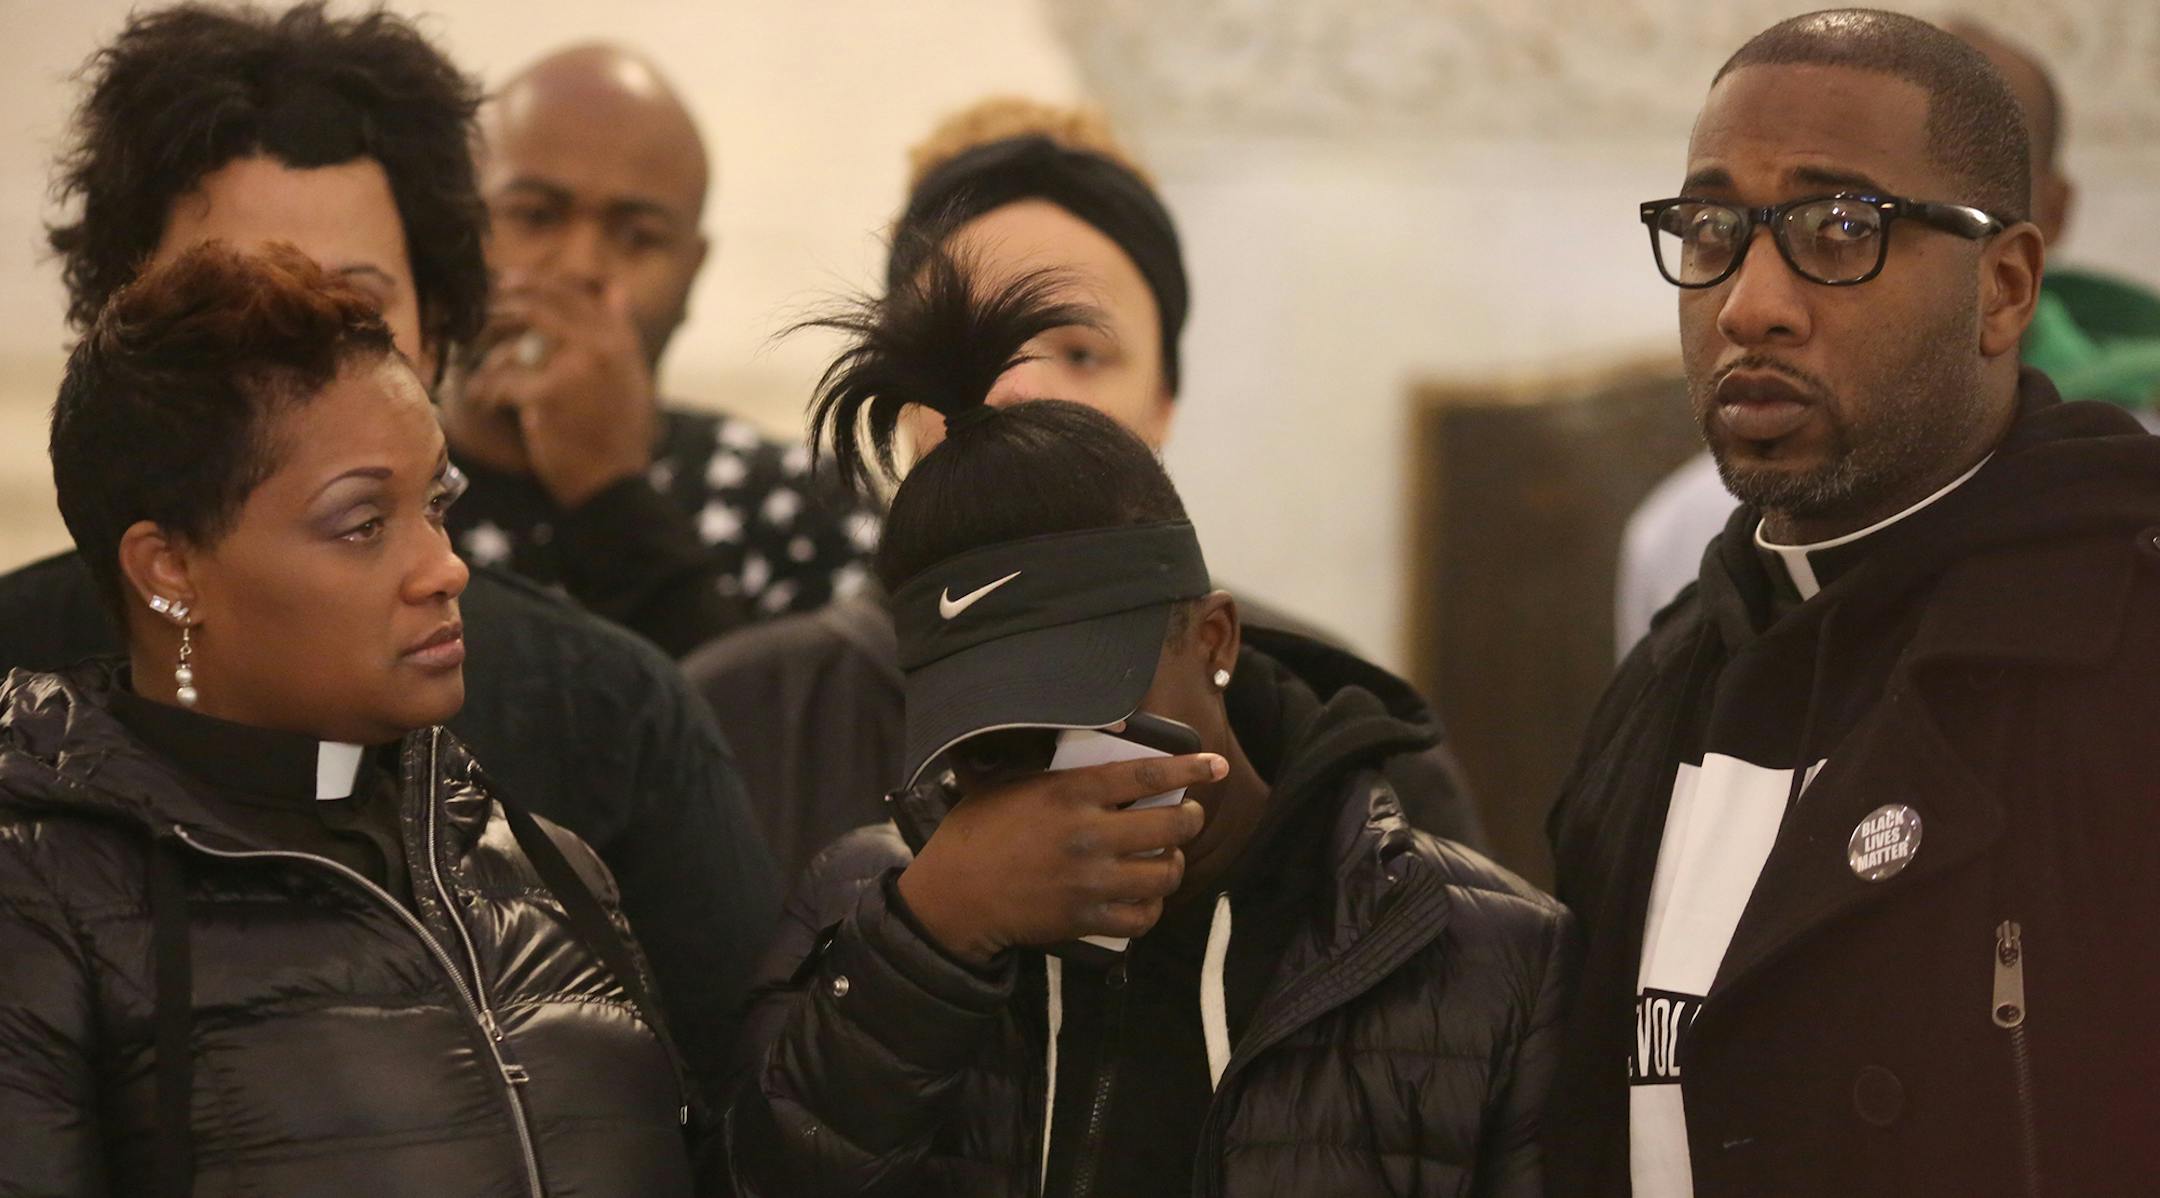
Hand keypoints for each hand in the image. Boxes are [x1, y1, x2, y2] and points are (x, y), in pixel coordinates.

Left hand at [463, 272, 657, 506]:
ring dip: (488, 334)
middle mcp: (602, 343)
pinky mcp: (549, 393)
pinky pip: (504, 377)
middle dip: (504, 299)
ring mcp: (576, 365)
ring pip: (517, 330)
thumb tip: (614, 290)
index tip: (507, 283)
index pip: (571, 291)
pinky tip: (480, 400)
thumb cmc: (617, 432)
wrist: (612, 481)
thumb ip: (621, 332)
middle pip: (541, 301)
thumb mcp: (632, 375)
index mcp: (619, 337)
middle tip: (479, 306)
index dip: (535, 283)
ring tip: (470, 346)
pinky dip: (487, 388)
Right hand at [895, 753, 1224, 965]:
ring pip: (1164, 874)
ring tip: (1168, 856)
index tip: (1214, 765)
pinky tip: (1146, 896)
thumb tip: (1094, 745)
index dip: (1189, 768)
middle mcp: (1089, 835)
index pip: (1147, 775)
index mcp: (1071, 793)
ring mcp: (1091, 881)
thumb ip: (1055, 769)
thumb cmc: (978, 831)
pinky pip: (1143, 917)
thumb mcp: (1010, 782)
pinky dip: (1152, 906)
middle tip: (1187, 815)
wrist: (955, 895)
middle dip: (1190, 819)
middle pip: (1171, 826)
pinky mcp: (1087, 920)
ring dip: (1174, 863)